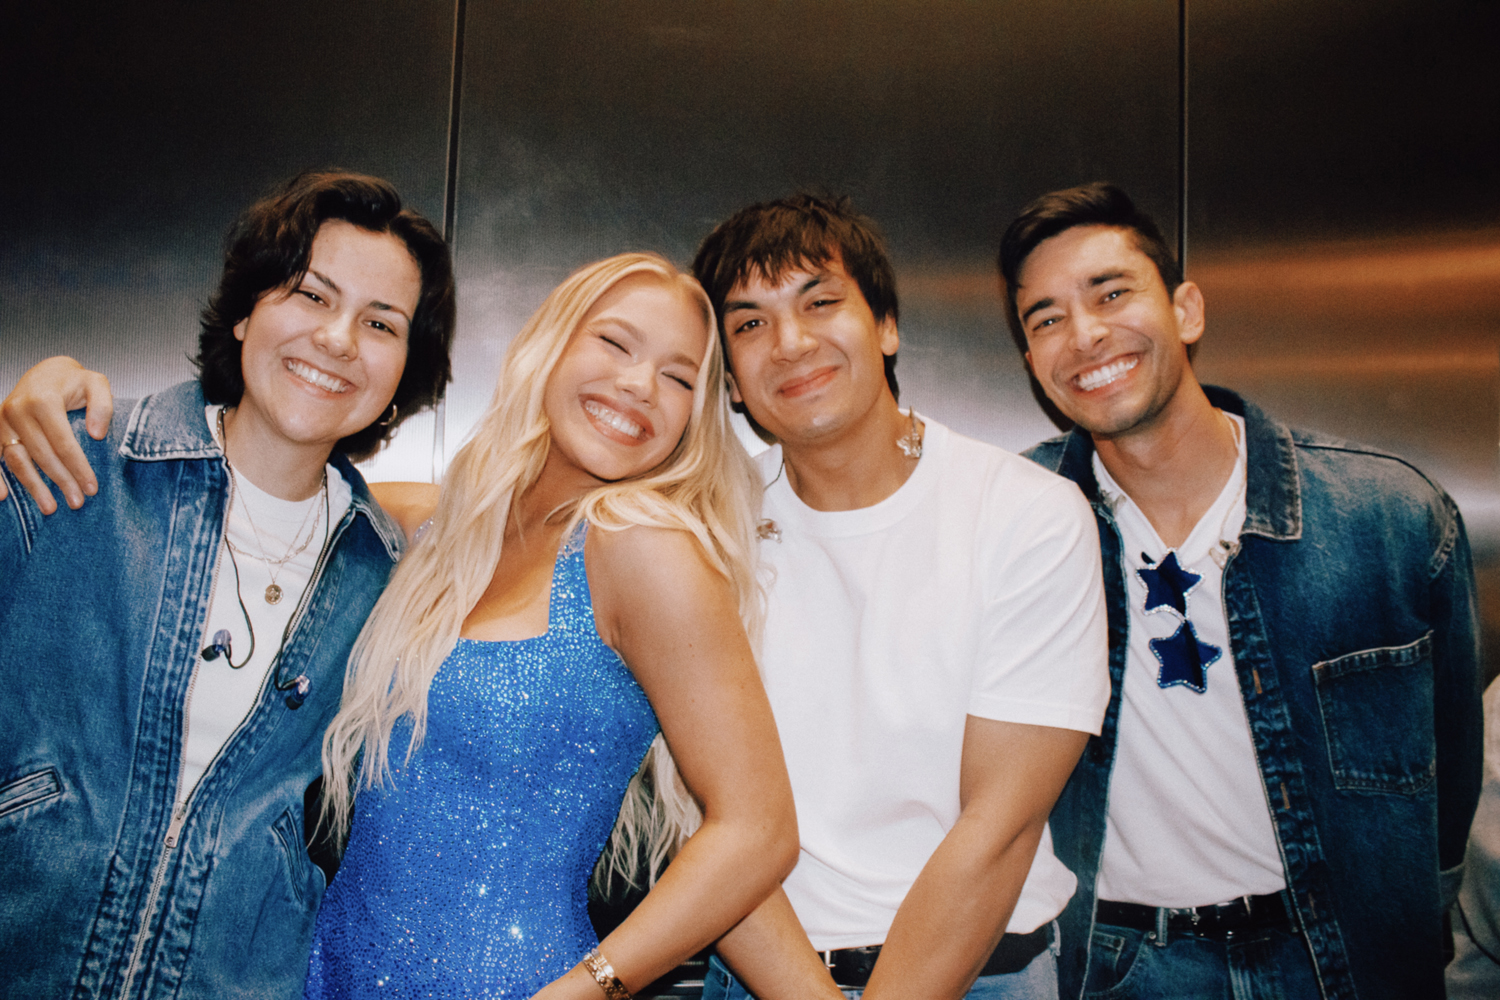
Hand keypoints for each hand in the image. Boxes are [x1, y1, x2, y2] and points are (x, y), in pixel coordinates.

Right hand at [0, 357, 111, 512]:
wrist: (46, 373)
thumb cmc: (74, 382)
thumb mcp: (97, 383)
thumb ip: (102, 405)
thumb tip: (97, 434)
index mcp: (43, 400)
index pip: (63, 443)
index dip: (78, 467)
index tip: (92, 488)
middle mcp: (18, 410)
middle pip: (42, 455)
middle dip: (61, 481)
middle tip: (77, 502)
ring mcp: (2, 421)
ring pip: (17, 460)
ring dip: (33, 486)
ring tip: (50, 508)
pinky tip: (4, 497)